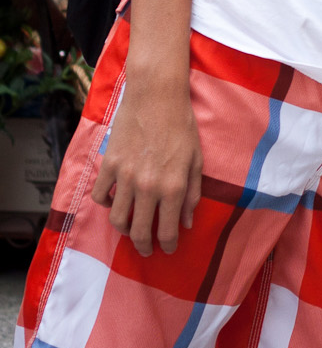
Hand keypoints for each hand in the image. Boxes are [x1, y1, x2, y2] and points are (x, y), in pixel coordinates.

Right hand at [90, 73, 201, 256]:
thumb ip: (193, 193)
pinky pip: (99, 196)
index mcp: (173, 187)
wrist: (156, 97)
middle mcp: (147, 187)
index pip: (168, 229)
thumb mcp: (196, 160)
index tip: (167, 250)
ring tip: (130, 230)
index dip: (167, 244)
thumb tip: (187, 222)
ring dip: (123, 229)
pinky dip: (106, 203)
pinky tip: (114, 201)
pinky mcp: (108, 166)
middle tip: (146, 250)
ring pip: (116, 218)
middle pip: (138, 230)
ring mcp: (124, 177)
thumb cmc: (182, 126)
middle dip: (142, 245)